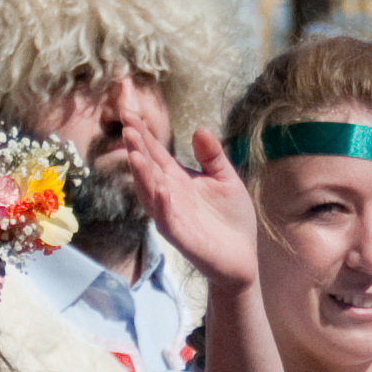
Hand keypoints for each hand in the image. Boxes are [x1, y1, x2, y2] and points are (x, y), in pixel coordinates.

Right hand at [120, 124, 264, 291]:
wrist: (243, 256)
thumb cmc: (232, 218)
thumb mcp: (226, 179)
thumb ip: (212, 156)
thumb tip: (199, 129)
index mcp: (178, 180)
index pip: (156, 154)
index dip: (144, 135)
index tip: (131, 114)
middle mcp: (169, 197)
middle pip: (148, 170)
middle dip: (137, 150)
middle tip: (128, 129)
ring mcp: (173, 217)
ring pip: (151, 195)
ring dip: (142, 176)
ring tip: (135, 155)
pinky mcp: (182, 238)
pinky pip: (167, 221)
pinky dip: (162, 206)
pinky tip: (161, 190)